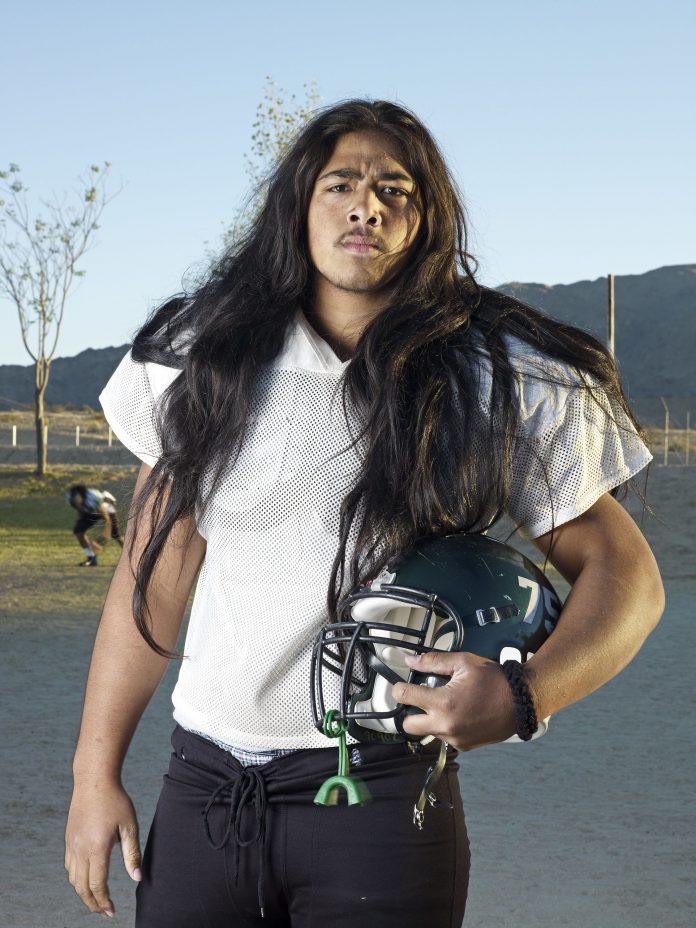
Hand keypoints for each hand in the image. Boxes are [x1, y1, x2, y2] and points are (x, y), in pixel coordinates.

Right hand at [65, 779, 141, 917]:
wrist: (94, 780)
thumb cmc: (116, 800)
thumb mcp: (129, 825)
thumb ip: (132, 853)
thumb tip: (138, 878)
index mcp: (97, 848)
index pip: (97, 885)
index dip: (104, 902)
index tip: (112, 911)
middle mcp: (80, 849)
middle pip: (82, 888)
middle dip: (92, 903)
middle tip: (104, 911)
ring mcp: (72, 844)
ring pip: (73, 879)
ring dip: (83, 892)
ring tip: (96, 898)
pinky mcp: (68, 839)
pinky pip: (69, 866)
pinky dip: (76, 878)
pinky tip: (86, 878)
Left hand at [392, 651, 516, 751]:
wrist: (521, 702)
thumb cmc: (493, 680)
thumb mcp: (463, 662)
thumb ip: (433, 661)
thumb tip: (410, 661)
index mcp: (443, 702)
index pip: (405, 697)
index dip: (398, 688)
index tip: (400, 686)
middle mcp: (445, 725)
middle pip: (408, 725)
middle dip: (408, 712)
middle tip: (419, 699)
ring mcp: (454, 738)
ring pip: (427, 732)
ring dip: (429, 719)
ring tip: (446, 703)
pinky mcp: (464, 746)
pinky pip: (444, 737)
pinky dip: (446, 726)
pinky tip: (459, 713)